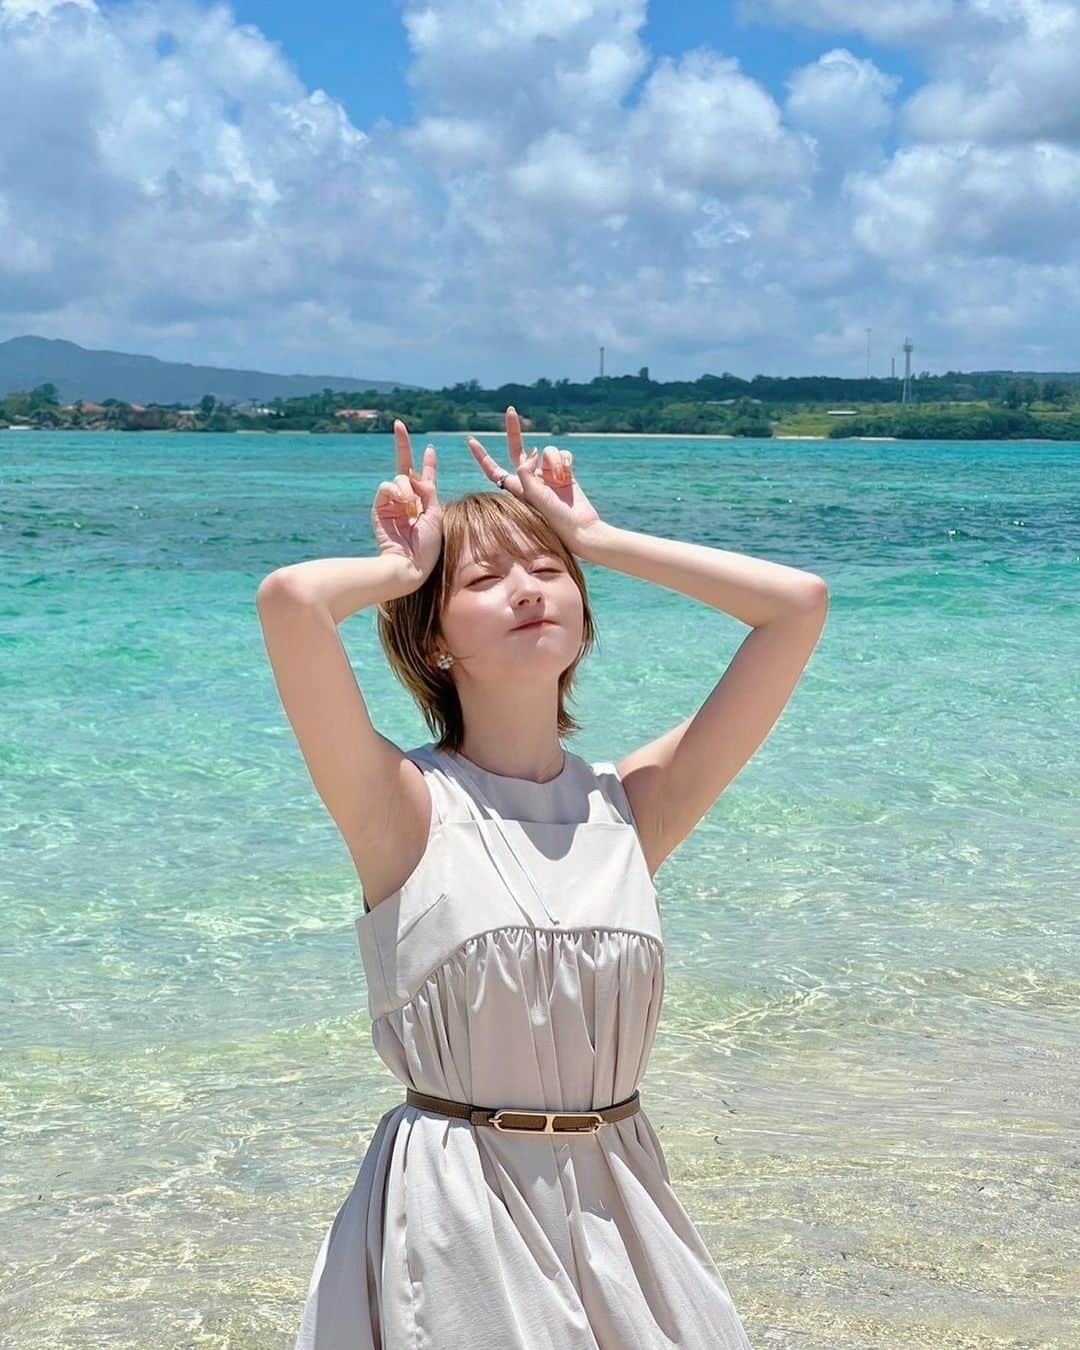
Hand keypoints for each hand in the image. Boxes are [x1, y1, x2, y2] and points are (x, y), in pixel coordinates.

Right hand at [371, 420, 442, 579]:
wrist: (408, 565)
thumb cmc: (427, 547)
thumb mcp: (436, 515)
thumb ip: (427, 491)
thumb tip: (413, 475)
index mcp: (426, 505)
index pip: (426, 479)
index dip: (428, 463)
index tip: (431, 449)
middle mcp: (408, 502)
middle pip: (406, 468)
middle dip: (403, 446)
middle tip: (398, 424)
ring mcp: (393, 504)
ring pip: (399, 478)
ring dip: (406, 487)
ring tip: (411, 506)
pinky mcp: (380, 509)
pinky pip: (386, 487)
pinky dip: (395, 491)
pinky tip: (402, 503)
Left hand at [466, 407, 600, 552]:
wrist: (580, 527)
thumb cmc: (555, 519)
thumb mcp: (534, 498)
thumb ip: (526, 474)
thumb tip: (531, 454)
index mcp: (517, 487)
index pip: (494, 470)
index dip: (482, 456)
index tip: (471, 441)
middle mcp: (530, 478)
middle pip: (517, 449)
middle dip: (514, 430)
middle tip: (510, 410)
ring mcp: (547, 474)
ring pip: (546, 450)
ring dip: (553, 459)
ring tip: (560, 477)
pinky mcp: (564, 471)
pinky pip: (562, 454)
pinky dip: (566, 460)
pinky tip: (569, 473)